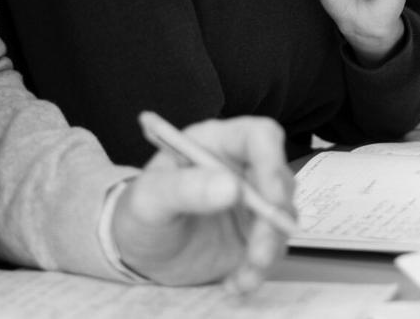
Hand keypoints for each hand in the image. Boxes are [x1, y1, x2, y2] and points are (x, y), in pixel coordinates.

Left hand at [111, 117, 292, 292]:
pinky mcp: (254, 233)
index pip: (258, 136)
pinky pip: (273, 248)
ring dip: (269, 249)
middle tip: (258, 253)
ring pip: (281, 217)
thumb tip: (230, 186)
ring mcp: (251, 202)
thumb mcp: (148, 199)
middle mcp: (240, 168)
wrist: (138, 252)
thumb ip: (183, 188)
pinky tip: (236, 283)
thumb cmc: (139, 213)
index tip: (270, 198)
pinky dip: (259, 270)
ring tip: (243, 276)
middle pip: (279, 179)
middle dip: (274, 218)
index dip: (272, 161)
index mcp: (215, 144)